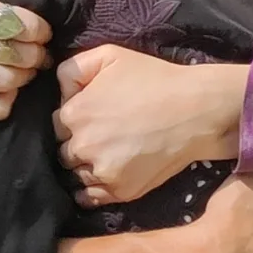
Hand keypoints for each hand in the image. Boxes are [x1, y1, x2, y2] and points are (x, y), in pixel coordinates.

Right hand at [0, 0, 51, 121]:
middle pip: (17, 55)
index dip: (41, 30)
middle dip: (37, 54)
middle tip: (39, 52)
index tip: (42, 30)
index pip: (20, 23)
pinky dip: (1, 106)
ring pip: (4, 83)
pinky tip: (6, 94)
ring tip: (25, 70)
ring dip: (24, 78)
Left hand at [52, 46, 244, 205]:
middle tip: (103, 136)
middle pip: (65, 152)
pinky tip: (105, 175)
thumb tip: (60, 92)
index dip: (75, 120)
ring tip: (109, 154)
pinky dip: (93, 190)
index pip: (57, 125)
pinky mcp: (121, 191)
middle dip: (79, 144)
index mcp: (74, 114)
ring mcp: (101, 172)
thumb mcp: (109, 55)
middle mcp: (82, 146)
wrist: (196, 110)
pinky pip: (91, 198)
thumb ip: (72, 69)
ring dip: (87, 166)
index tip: (93, 117)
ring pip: (77, 174)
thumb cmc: (154, 78)